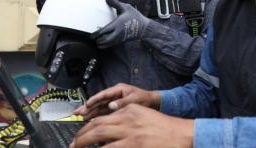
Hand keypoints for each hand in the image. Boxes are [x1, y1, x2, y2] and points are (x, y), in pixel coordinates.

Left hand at [70, 104, 193, 147]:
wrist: (182, 135)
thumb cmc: (166, 129)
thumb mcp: (144, 117)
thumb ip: (127, 120)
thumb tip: (109, 129)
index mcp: (130, 110)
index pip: (103, 116)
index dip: (88, 126)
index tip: (82, 134)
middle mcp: (127, 119)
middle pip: (96, 125)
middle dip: (80, 136)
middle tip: (73, 144)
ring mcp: (129, 133)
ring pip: (97, 136)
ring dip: (83, 143)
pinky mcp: (132, 145)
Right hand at [74, 83, 159, 119]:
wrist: (153, 103)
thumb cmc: (145, 98)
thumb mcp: (135, 99)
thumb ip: (123, 102)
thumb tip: (111, 106)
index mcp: (118, 89)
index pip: (104, 94)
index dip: (94, 99)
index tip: (87, 104)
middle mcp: (114, 95)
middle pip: (99, 101)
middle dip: (88, 106)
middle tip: (78, 112)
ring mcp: (114, 102)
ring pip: (99, 107)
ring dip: (90, 112)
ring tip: (80, 116)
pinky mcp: (115, 109)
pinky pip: (104, 112)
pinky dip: (97, 116)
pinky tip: (90, 119)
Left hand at [90, 0, 149, 48]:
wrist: (144, 27)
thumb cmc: (135, 16)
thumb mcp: (126, 8)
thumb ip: (115, 3)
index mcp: (118, 24)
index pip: (105, 30)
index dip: (97, 34)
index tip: (92, 36)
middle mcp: (118, 32)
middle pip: (106, 39)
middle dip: (99, 41)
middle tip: (94, 40)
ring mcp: (120, 37)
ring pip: (109, 43)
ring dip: (103, 44)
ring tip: (98, 43)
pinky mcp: (123, 40)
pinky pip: (113, 44)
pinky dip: (108, 45)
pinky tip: (105, 44)